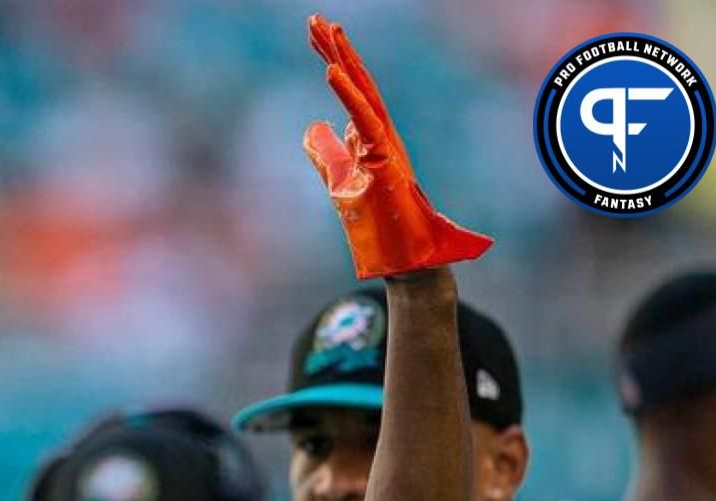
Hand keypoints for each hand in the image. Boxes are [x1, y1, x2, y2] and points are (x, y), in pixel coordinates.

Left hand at [304, 14, 491, 278]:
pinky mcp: (385, 163)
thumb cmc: (378, 226)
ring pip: (364, 94)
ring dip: (343, 61)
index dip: (334, 61)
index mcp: (372, 138)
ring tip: (324, 33)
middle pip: (358, 83)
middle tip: (314, 20)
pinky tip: (331, 72)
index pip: (352, 91)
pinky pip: (365, 121)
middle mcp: (382, 135)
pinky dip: (349, 95)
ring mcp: (386, 147)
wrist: (403, 261)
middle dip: (336, 50)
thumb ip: (327, 155)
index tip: (315, 35)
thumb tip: (312, 126)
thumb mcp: (340, 183)